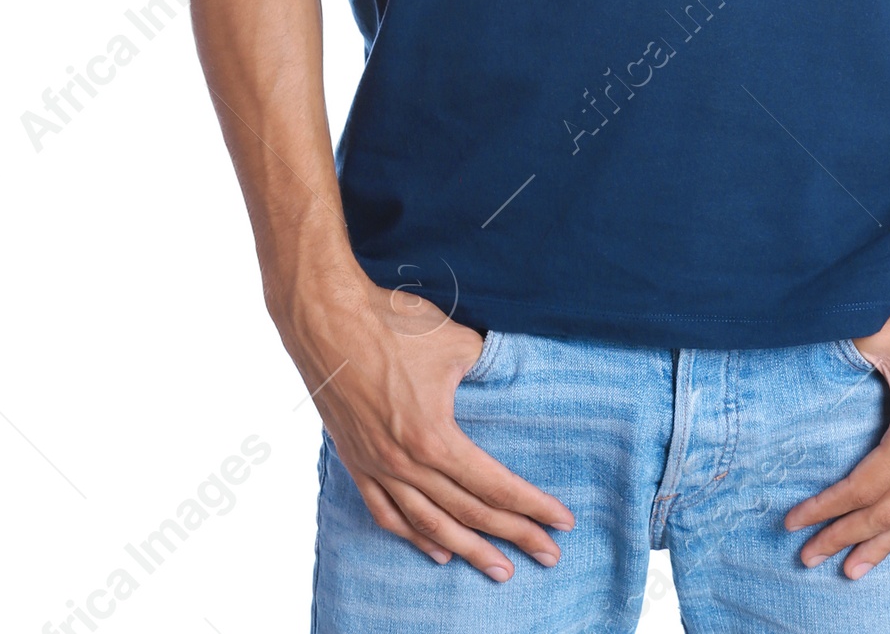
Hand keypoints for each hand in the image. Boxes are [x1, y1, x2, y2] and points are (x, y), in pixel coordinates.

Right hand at [273, 259, 573, 581]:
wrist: (327, 321)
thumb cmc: (392, 325)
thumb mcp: (456, 342)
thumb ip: (487, 367)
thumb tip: (509, 373)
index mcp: (434, 438)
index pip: (494, 484)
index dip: (532, 505)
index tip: (562, 520)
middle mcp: (406, 464)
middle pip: (470, 512)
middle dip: (515, 535)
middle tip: (550, 555)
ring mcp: (378, 468)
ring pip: (430, 525)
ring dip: (469, 549)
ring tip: (500, 569)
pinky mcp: (356, 462)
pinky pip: (387, 513)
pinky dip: (414, 537)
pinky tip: (437, 548)